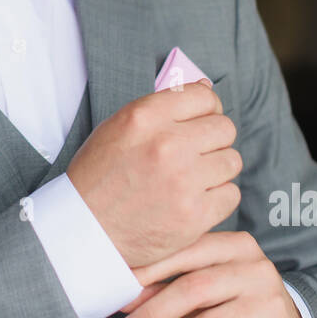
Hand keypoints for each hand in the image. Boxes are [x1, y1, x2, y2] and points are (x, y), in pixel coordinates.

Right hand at [66, 80, 241, 268]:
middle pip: (225, 128)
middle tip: (196, 155)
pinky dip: (217, 199)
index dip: (207, 109)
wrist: (84, 230)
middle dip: (214, 140)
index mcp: (145, 117)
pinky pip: (231, 195)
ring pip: (232, 161)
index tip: (201, 123)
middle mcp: (167, 145)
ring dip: (217, 170)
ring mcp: (183, 181)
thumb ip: (163, 107)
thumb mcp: (118, 127)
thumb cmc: (100, 177)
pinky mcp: (194, 215)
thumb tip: (207, 87)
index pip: (204, 96)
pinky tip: (193, 201)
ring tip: (192, 179)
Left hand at [116, 230, 306, 317]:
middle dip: (154, 312)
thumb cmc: (235, 299)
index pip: (189, 251)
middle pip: (194, 289)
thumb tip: (127, 292)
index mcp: (239, 246)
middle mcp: (258, 271)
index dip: (152, 270)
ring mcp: (270, 306)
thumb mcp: (208, 281)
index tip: (123, 288)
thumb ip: (171, 282)